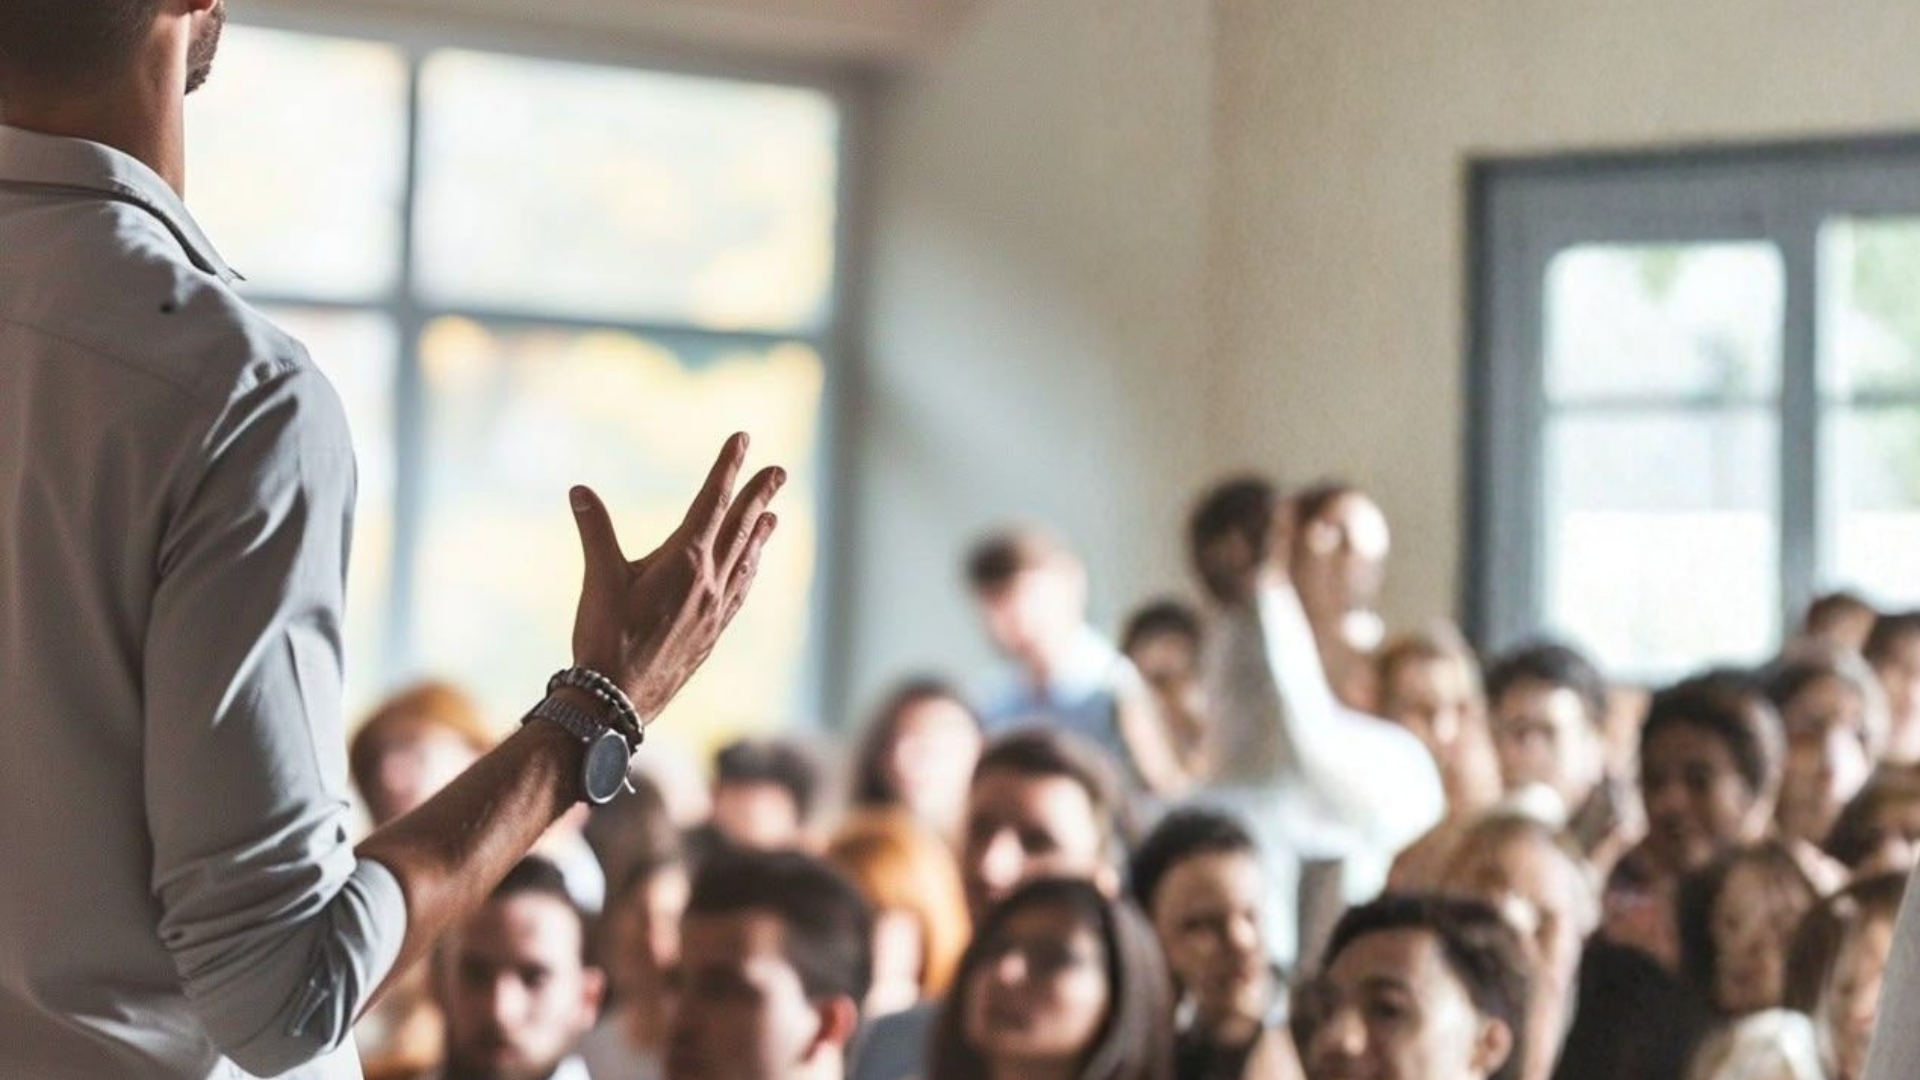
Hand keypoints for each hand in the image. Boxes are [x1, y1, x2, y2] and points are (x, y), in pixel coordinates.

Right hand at [566, 433, 784, 719]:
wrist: (617, 702)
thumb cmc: (605, 638)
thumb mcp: (599, 579)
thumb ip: (595, 531)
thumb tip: (579, 490)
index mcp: (685, 560)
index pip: (712, 501)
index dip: (728, 467)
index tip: (742, 440)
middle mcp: (709, 582)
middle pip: (740, 527)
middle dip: (758, 495)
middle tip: (780, 470)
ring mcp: (715, 609)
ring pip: (745, 560)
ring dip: (760, 533)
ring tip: (774, 515)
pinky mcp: (711, 632)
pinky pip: (740, 591)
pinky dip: (749, 570)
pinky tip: (750, 569)